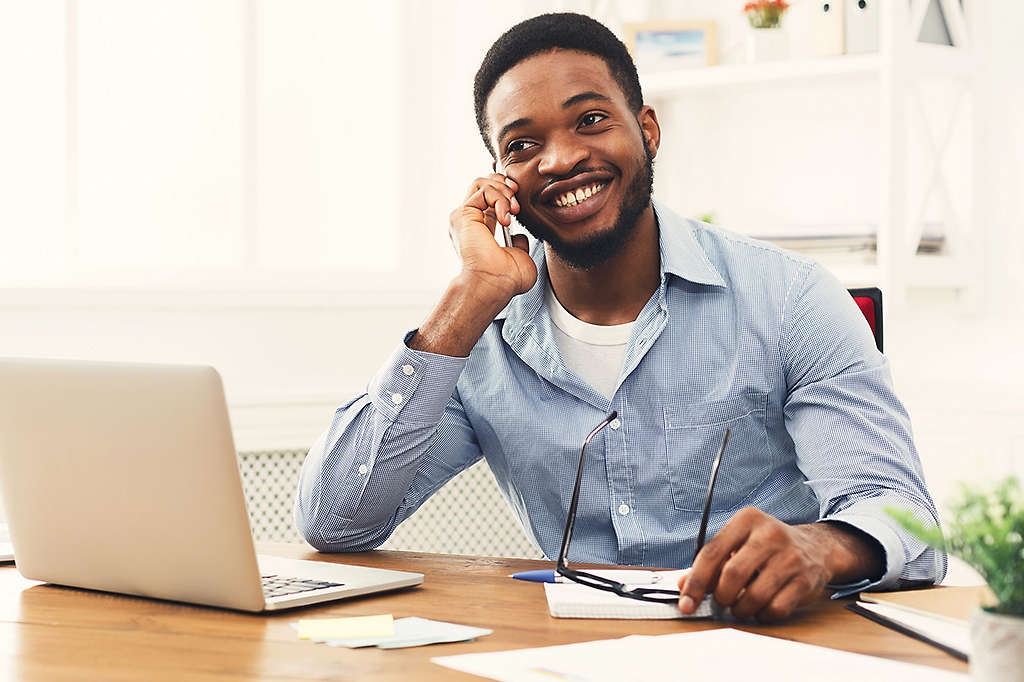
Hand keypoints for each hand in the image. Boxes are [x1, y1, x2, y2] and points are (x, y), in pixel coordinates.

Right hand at [448, 174, 536, 304]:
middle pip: (482, 183)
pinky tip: (505, 217)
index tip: (519, 207)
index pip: (490, 198)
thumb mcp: (520, 257)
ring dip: (503, 191)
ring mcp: (464, 217)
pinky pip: (482, 190)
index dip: (506, 193)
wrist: (494, 284)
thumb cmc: (506, 280)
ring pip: (481, 182)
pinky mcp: (463, 215)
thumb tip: (519, 237)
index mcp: (481, 230)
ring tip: (512, 209)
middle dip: (504, 185)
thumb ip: (518, 243)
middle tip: (517, 203)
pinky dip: (499, 198)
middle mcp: (470, 221)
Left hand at [677, 508, 878, 621]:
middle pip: (732, 575)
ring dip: (741, 610)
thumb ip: (711, 562)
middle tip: (722, 601)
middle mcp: (770, 534)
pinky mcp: (806, 580)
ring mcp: (791, 557)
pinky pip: (776, 608)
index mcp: (747, 520)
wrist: (816, 547)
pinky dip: (763, 615)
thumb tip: (684, 585)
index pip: (712, 553)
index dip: (695, 582)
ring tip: (741, 606)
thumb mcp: (738, 543)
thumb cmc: (767, 547)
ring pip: (754, 596)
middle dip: (721, 597)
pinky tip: (762, 608)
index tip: (686, 603)